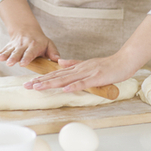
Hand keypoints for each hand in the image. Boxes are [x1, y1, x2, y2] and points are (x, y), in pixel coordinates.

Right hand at [0, 29, 59, 67]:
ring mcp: (14, 47)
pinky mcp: (7, 48)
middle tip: (10, 63)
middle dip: (14, 57)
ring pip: (8, 52)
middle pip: (18, 52)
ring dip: (3, 56)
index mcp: (34, 45)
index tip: (23, 63)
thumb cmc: (40, 41)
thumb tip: (58, 60)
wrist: (26, 30)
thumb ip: (53, 52)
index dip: (26, 57)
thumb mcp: (49, 44)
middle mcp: (23, 45)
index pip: (30, 52)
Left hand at [23, 53, 137, 91]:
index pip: (56, 74)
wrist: (124, 61)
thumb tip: (59, 63)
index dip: (43, 78)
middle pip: (57, 76)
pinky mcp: (96, 77)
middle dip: (41, 81)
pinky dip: (74, 86)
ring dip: (51, 83)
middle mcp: (79, 69)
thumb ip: (73, 64)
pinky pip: (83, 83)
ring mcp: (87, 73)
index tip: (30, 82)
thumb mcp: (87, 64)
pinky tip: (64, 89)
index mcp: (76, 67)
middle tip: (27, 86)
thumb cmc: (108, 65)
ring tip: (38, 87)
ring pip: (66, 79)